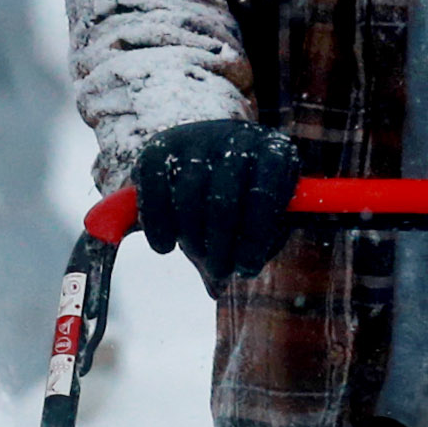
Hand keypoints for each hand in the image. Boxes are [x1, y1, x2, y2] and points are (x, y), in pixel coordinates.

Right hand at [132, 119, 304, 285]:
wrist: (208, 156)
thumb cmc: (244, 200)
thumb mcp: (258, 220)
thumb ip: (248, 249)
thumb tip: (216, 290)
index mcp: (273, 151)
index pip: (268, 191)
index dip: (257, 235)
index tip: (247, 269)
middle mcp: (236, 136)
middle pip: (224, 198)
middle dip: (220, 245)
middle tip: (220, 271)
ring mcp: (196, 138)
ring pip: (188, 197)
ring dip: (192, 239)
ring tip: (197, 256)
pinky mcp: (158, 146)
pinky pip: (153, 190)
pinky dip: (158, 226)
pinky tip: (165, 247)